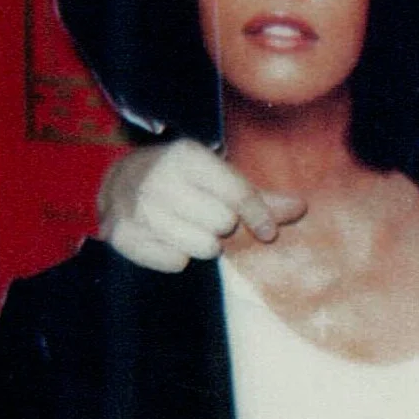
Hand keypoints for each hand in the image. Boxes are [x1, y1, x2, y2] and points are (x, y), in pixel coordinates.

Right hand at [98, 140, 305, 272]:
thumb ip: (259, 195)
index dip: (260, 216)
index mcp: (185, 155)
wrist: (118, 181)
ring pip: (202, 247)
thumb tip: (300, 208)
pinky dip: (178, 256)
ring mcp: (137, 208)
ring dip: (203, 243)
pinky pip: (176, 263)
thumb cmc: (181, 179)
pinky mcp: (123, 235)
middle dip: (223, 226)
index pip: (238, 194)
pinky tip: (166, 237)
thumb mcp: (216, 175)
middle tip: (207, 216)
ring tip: (189, 227)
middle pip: (223, 225)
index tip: (267, 231)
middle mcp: (158, 179)